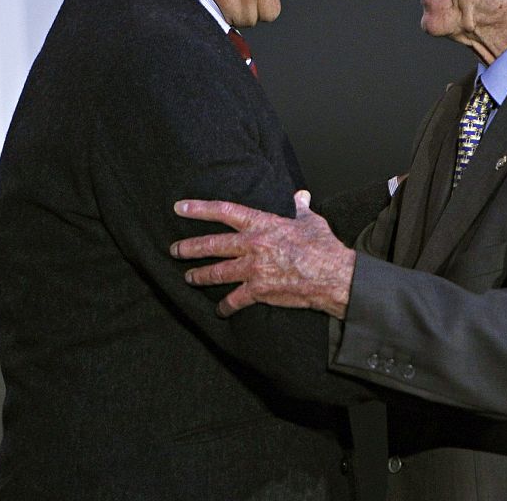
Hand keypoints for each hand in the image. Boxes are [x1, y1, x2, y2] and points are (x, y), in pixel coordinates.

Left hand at [171, 191, 355, 318]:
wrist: (332, 275)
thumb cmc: (322, 246)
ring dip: (200, 276)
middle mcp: (252, 245)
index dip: (199, 209)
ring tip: (189, 277)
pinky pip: (235, 300)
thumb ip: (300, 207)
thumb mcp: (310, 220)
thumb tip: (300, 195)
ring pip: (217, 272)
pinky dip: (225, 307)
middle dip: (189, 248)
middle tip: (174, 250)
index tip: (180, 207)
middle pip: (212, 245)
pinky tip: (220, 311)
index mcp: (262, 224)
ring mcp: (253, 269)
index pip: (224, 211)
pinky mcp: (258, 291)